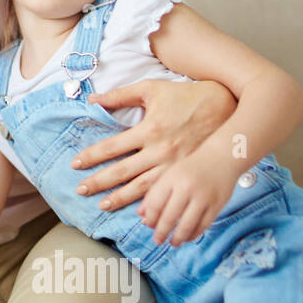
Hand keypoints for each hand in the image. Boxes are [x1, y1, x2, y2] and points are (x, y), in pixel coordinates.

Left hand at [72, 79, 235, 211]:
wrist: (227, 107)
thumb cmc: (187, 96)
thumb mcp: (152, 89)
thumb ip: (121, 95)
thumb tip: (93, 99)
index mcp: (149, 130)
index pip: (112, 146)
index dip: (92, 156)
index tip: (75, 164)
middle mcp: (160, 151)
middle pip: (123, 171)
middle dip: (99, 182)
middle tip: (80, 190)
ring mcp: (174, 165)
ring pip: (142, 187)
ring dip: (120, 198)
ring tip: (102, 205)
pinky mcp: (186, 173)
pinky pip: (165, 192)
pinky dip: (151, 204)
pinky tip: (139, 213)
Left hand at [137, 152, 236, 245]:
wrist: (222, 156)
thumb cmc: (192, 167)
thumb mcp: (170, 174)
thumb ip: (155, 193)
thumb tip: (141, 214)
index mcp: (171, 178)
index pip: (155, 204)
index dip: (150, 218)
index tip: (148, 225)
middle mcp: (186, 188)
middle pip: (169, 217)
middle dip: (161, 232)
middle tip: (157, 240)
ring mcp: (203, 198)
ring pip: (186, 225)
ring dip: (177, 238)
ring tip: (172, 243)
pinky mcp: (217, 205)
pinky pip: (203, 226)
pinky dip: (194, 234)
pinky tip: (187, 237)